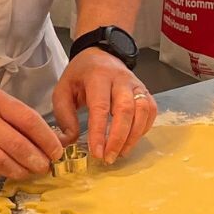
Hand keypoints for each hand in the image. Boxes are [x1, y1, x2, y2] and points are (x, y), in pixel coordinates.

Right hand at [0, 87, 62, 179]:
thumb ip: (17, 119)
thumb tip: (47, 140)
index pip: (28, 120)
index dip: (46, 139)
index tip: (57, 152)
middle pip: (16, 145)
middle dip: (36, 160)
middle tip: (45, 168)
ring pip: (0, 161)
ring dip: (19, 171)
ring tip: (28, 173)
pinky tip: (2, 174)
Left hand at [53, 48, 156, 164]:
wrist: (99, 55)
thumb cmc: (80, 75)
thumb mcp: (62, 90)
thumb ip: (64, 116)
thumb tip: (69, 142)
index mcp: (98, 77)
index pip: (101, 107)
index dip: (99, 132)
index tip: (96, 153)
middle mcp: (121, 79)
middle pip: (126, 110)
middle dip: (118, 138)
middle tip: (109, 158)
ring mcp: (136, 84)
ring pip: (142, 111)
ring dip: (133, 136)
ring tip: (120, 153)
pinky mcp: (145, 91)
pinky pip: (150, 111)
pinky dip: (144, 128)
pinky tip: (131, 140)